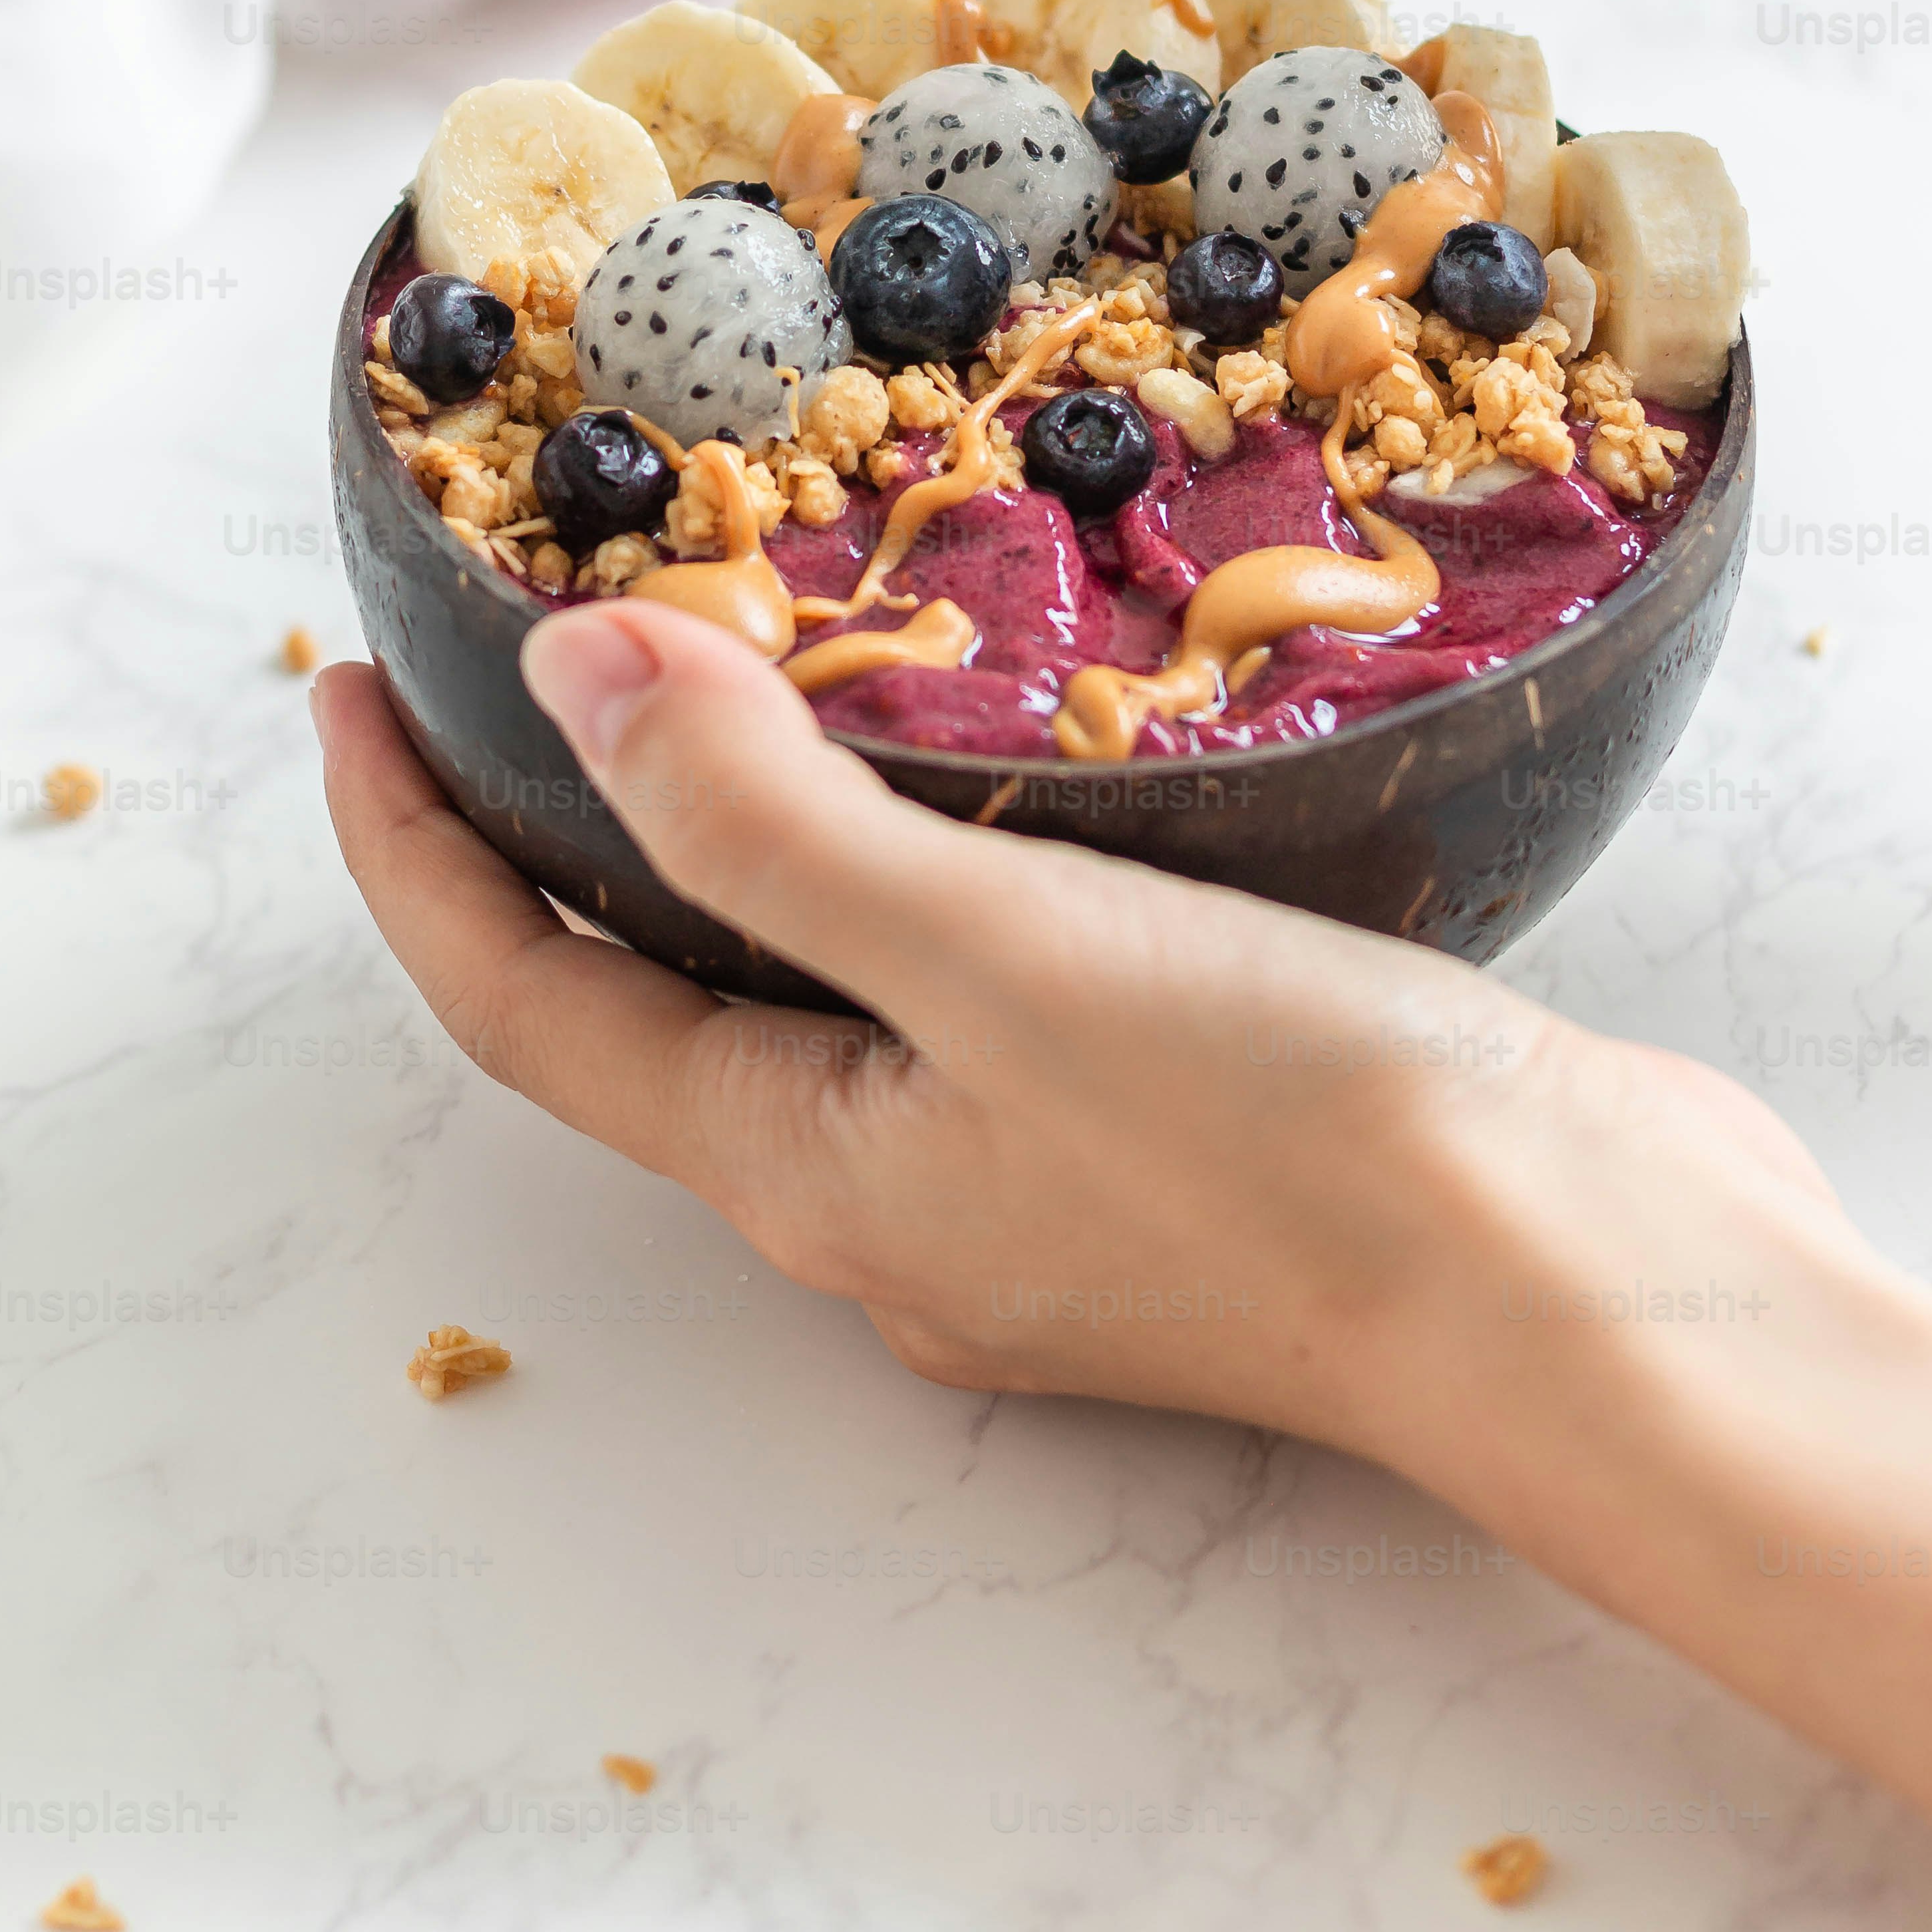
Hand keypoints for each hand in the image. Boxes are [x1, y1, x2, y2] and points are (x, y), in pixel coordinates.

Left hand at [314, 607, 1931, 1931]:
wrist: (1590, 1288)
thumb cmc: (1291, 1142)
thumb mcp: (995, 955)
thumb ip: (771, 822)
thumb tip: (565, 677)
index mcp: (809, 1168)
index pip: (522, 1003)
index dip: (408, 849)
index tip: (341, 686)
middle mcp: (891, 1191)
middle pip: (649, 1000)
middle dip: (556, 831)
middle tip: (519, 643)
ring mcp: (1028, 1171)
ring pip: (819, 981)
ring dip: (746, 831)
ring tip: (734, 656)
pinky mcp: (1158, 1122)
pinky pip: (970, 970)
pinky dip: (918, 852)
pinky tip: (984, 750)